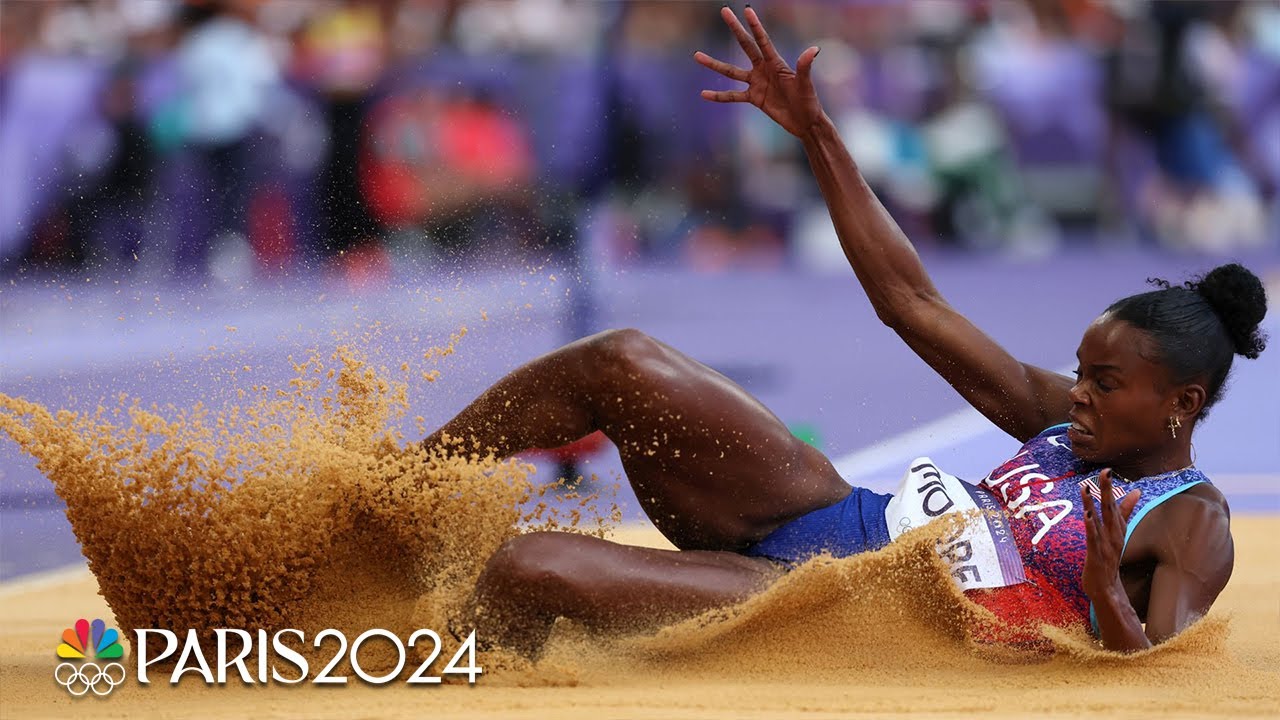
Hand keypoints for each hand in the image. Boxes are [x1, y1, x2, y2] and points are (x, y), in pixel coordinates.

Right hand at [694, 7, 824, 137]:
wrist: (805, 122)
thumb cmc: (809, 101)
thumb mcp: (806, 84)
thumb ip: (805, 67)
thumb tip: (814, 50)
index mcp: (776, 62)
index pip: (762, 40)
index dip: (755, 25)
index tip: (746, 10)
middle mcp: (764, 69)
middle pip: (745, 45)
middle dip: (734, 28)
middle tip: (724, 11)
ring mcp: (757, 83)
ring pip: (731, 72)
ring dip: (714, 64)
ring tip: (697, 55)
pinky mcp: (753, 98)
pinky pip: (732, 96)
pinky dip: (719, 96)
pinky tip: (704, 94)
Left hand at [1080, 469, 1141, 600]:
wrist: (1108, 590)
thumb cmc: (1110, 558)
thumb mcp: (1118, 533)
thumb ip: (1126, 512)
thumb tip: (1136, 492)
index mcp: (1118, 530)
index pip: (1115, 505)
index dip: (1110, 488)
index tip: (1108, 469)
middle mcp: (1114, 536)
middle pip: (1110, 509)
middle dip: (1106, 490)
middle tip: (1104, 471)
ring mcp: (1106, 546)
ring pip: (1100, 521)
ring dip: (1092, 504)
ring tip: (1086, 488)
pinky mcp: (1096, 556)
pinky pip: (1093, 539)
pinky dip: (1091, 527)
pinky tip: (1086, 515)